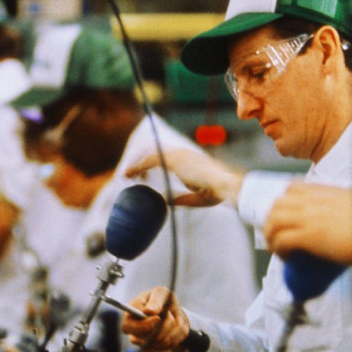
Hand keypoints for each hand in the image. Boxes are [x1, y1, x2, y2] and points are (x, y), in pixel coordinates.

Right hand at [121, 286, 190, 351]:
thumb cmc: (162, 299)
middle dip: (163, 327)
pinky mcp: (157, 348)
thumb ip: (155, 301)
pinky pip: (170, 346)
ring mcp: (145, 343)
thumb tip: (148, 311)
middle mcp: (134, 333)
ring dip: (173, 329)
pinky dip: (178, 335)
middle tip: (169, 314)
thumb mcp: (160, 293)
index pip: (127, 327)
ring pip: (160, 343)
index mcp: (129, 317)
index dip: (143, 325)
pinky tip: (176, 326)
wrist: (172, 309)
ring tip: (173, 318)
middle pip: (146, 340)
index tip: (158, 318)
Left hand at [125, 148, 242, 207]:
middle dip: (141, 162)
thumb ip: (180, 199)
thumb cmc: (217, 192)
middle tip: (133, 177)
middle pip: (154, 151)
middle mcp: (182, 153)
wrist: (224, 185)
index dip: (151, 164)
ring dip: (136, 163)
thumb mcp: (196, 199)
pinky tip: (129, 173)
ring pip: (149, 153)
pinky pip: (149, 159)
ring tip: (126, 175)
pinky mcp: (174, 158)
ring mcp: (178, 154)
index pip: (165, 156)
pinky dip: (137, 165)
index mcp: (188, 160)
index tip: (143, 178)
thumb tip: (163, 200)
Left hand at [263, 184, 351, 275]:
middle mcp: (314, 201)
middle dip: (272, 219)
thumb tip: (346, 203)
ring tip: (277, 248)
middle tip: (277, 235)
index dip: (283, 200)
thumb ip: (347, 199)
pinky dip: (278, 249)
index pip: (293, 188)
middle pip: (278, 203)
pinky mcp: (308, 236)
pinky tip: (285, 258)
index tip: (285, 215)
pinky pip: (281, 239)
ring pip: (274, 220)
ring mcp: (309, 217)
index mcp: (326, 191)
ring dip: (271, 235)